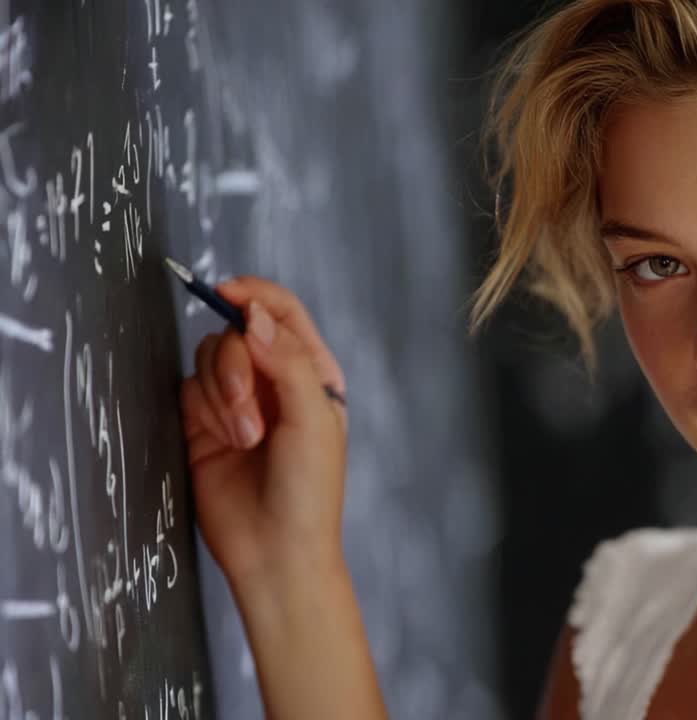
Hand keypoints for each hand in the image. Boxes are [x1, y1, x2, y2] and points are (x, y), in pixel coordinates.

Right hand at [179, 275, 347, 591]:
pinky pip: (188, 388)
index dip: (254, 295)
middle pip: (237, 333)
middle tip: (249, 414)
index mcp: (312, 373)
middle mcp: (274, 380)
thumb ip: (286, 360)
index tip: (228, 293)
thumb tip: (253, 314)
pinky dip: (203, 409)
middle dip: (237, 367)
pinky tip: (223, 442)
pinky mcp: (202, 422)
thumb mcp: (312, 419)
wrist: (275, 550)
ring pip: (210, 359)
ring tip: (245, 440)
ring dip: (223, 395)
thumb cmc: (309, 489)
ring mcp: (237, 401)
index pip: (281, 313)